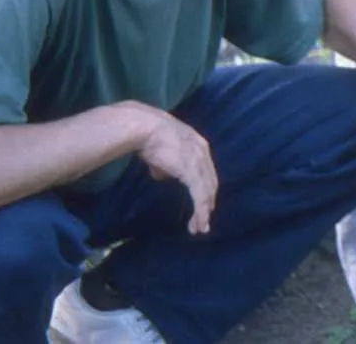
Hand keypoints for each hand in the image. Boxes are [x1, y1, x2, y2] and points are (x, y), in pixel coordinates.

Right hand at [130, 104, 217, 235]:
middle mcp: (203, 154)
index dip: (205, 189)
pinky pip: (199, 196)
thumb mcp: (162, 150)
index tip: (204, 204)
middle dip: (207, 204)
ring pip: (206, 193)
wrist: (145, 127)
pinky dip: (200, 211)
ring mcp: (198, 163)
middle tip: (202, 222)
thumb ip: (166, 164)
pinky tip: (199, 222)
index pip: (206, 171)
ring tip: (199, 228)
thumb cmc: (149, 136)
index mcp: (199, 146)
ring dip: (203, 212)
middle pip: (210, 184)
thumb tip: (162, 174)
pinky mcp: (191, 172)